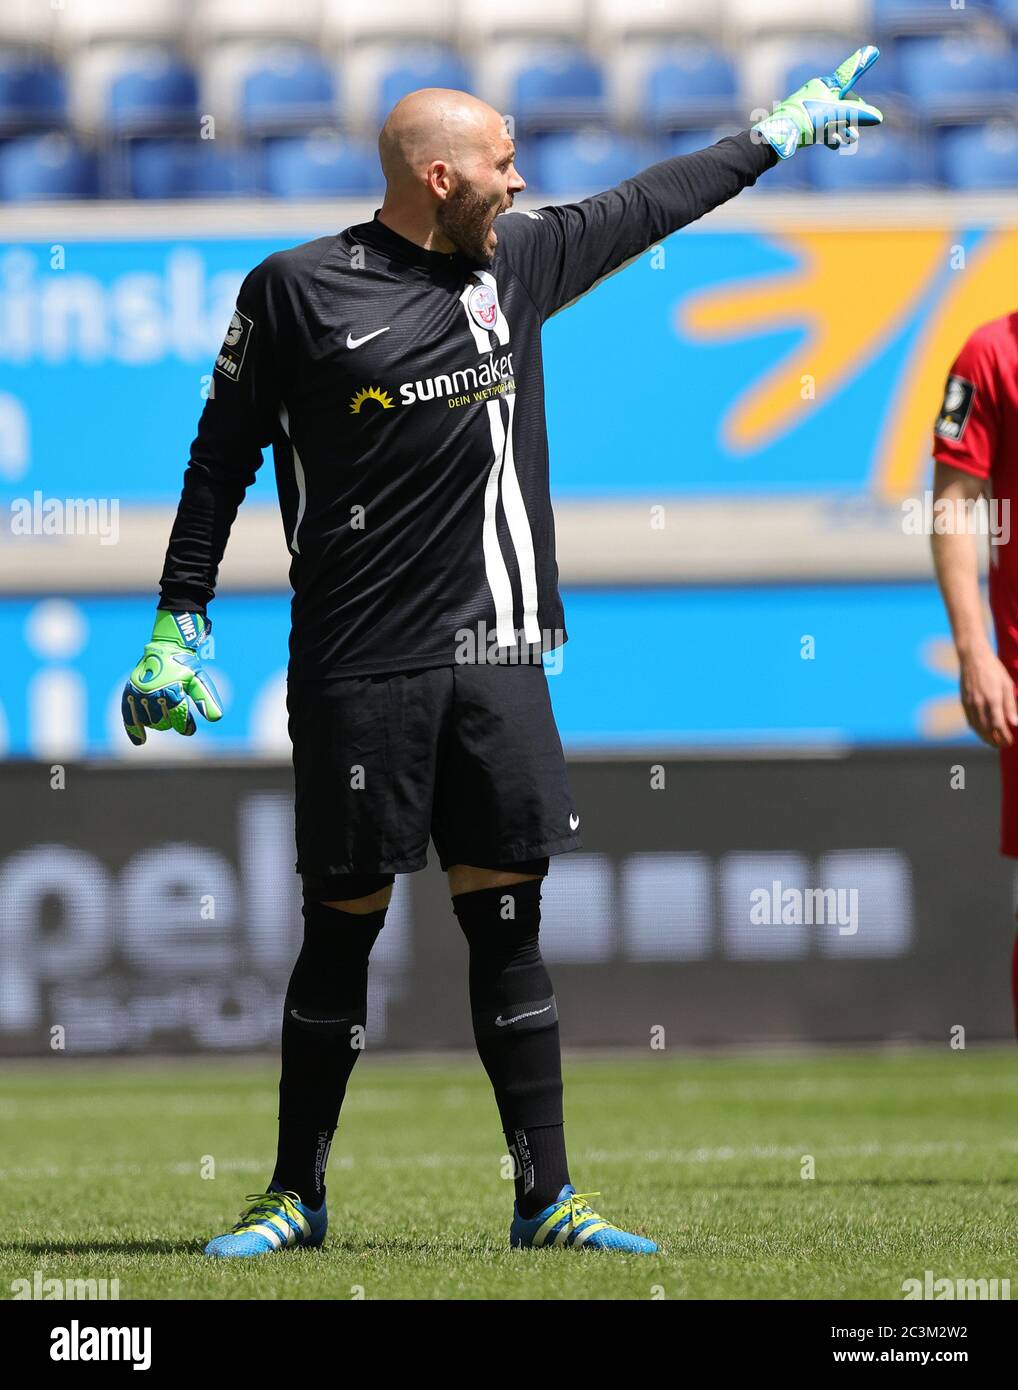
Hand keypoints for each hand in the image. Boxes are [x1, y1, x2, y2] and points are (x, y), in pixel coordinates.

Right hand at [121, 610, 223, 745]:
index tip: (189, 730)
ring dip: (157, 721)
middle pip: (163, 723)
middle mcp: (153, 693)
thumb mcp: (199, 680)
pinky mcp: (130, 691)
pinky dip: (133, 729)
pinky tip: (140, 742)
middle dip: (171, 721)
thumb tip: (216, 718)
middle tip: (175, 713)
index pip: (178, 719)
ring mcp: (139, 693)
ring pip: (149, 721)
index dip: (185, 727)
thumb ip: (207, 699)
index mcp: (171, 691)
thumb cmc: (186, 666)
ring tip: (163, 714)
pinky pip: (128, 715)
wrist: (166, 647)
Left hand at [753, 45, 882, 160]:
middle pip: (842, 102)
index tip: (873, 51)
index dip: (862, 64)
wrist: (778, 136)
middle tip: (856, 132)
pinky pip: (820, 127)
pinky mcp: (802, 123)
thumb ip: (858, 114)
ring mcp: (808, 108)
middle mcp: (816, 93)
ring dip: (842, 128)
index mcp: (824, 85)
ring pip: (831, 116)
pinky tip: (834, 144)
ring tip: (850, 140)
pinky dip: (829, 134)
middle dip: (852, 117)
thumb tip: (878, 117)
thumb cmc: (807, 119)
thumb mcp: (836, 115)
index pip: (849, 76)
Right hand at [959, 647, 1017, 747]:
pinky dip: (976, 729)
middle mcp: (979, 703)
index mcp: (993, 699)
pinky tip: (982, 731)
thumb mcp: (1007, 685)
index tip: (1010, 742)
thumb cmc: (994, 670)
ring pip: (977, 727)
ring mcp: (969, 703)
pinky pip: (970, 720)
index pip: (999, 725)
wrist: (973, 658)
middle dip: (995, 741)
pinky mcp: (963, 702)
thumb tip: (1015, 723)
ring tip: (993, 742)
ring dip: (985, 738)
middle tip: (1002, 745)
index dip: (1004, 737)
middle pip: (986, 730)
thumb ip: (1011, 705)